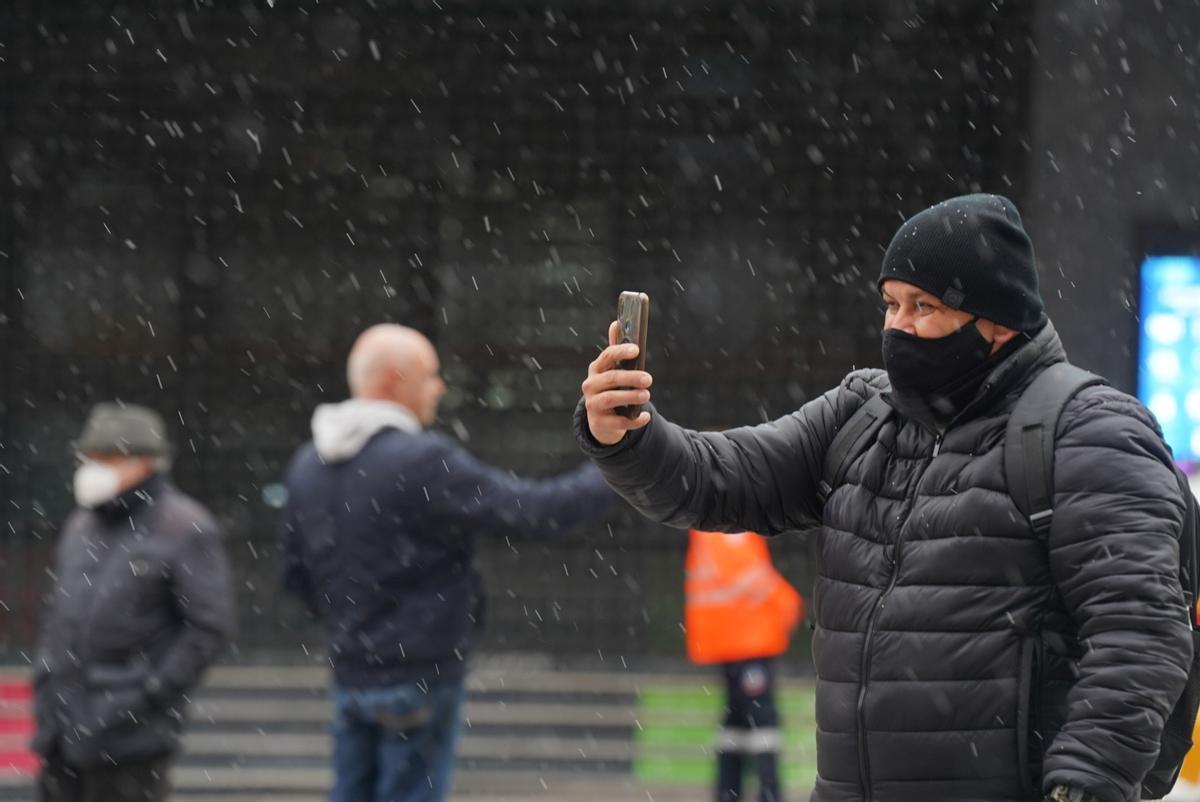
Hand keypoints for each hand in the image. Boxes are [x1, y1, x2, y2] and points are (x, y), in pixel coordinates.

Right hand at [581, 321, 653, 445]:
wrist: (601, 420)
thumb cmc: (611, 388)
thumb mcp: (611, 369)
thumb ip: (615, 348)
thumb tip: (615, 322)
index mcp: (596, 369)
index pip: (606, 357)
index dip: (621, 352)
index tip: (637, 350)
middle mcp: (590, 386)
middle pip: (610, 379)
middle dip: (631, 378)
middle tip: (649, 378)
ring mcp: (593, 405)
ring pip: (610, 399)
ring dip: (630, 397)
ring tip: (647, 395)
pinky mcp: (599, 423)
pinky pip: (617, 422)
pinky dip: (633, 420)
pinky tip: (645, 417)